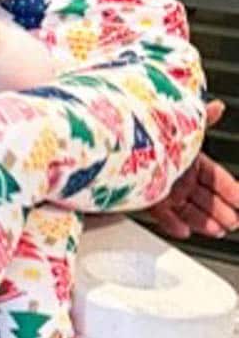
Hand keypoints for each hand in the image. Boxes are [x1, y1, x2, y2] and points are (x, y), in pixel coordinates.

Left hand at [148, 100, 238, 238]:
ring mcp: (162, 187)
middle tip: (232, 222)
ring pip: (188, 207)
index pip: (216, 177)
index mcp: (189, 158)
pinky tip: (183, 231)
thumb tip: (218, 106)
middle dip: (221, 210)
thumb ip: (200, 118)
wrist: (110, 144)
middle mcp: (177, 174)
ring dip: (203, 220)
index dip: (231, 190)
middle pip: (205, 196)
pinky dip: (172, 223)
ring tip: (216, 230)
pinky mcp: (145, 198)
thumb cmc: (143, 130)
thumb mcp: (177, 124)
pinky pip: (161, 213)